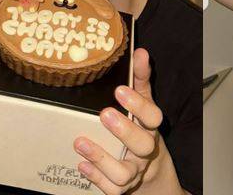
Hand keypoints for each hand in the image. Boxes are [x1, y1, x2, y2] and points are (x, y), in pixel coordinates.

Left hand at [74, 49, 182, 193]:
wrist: (150, 170)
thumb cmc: (142, 128)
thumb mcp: (144, 102)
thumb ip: (140, 78)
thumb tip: (140, 52)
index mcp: (151, 127)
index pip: (152, 116)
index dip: (139, 105)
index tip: (120, 90)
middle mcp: (145, 150)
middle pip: (142, 144)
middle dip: (124, 130)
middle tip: (104, 114)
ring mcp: (133, 171)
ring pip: (123, 172)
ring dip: (101, 158)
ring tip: (80, 141)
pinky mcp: (121, 187)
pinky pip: (111, 189)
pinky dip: (95, 177)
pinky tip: (81, 164)